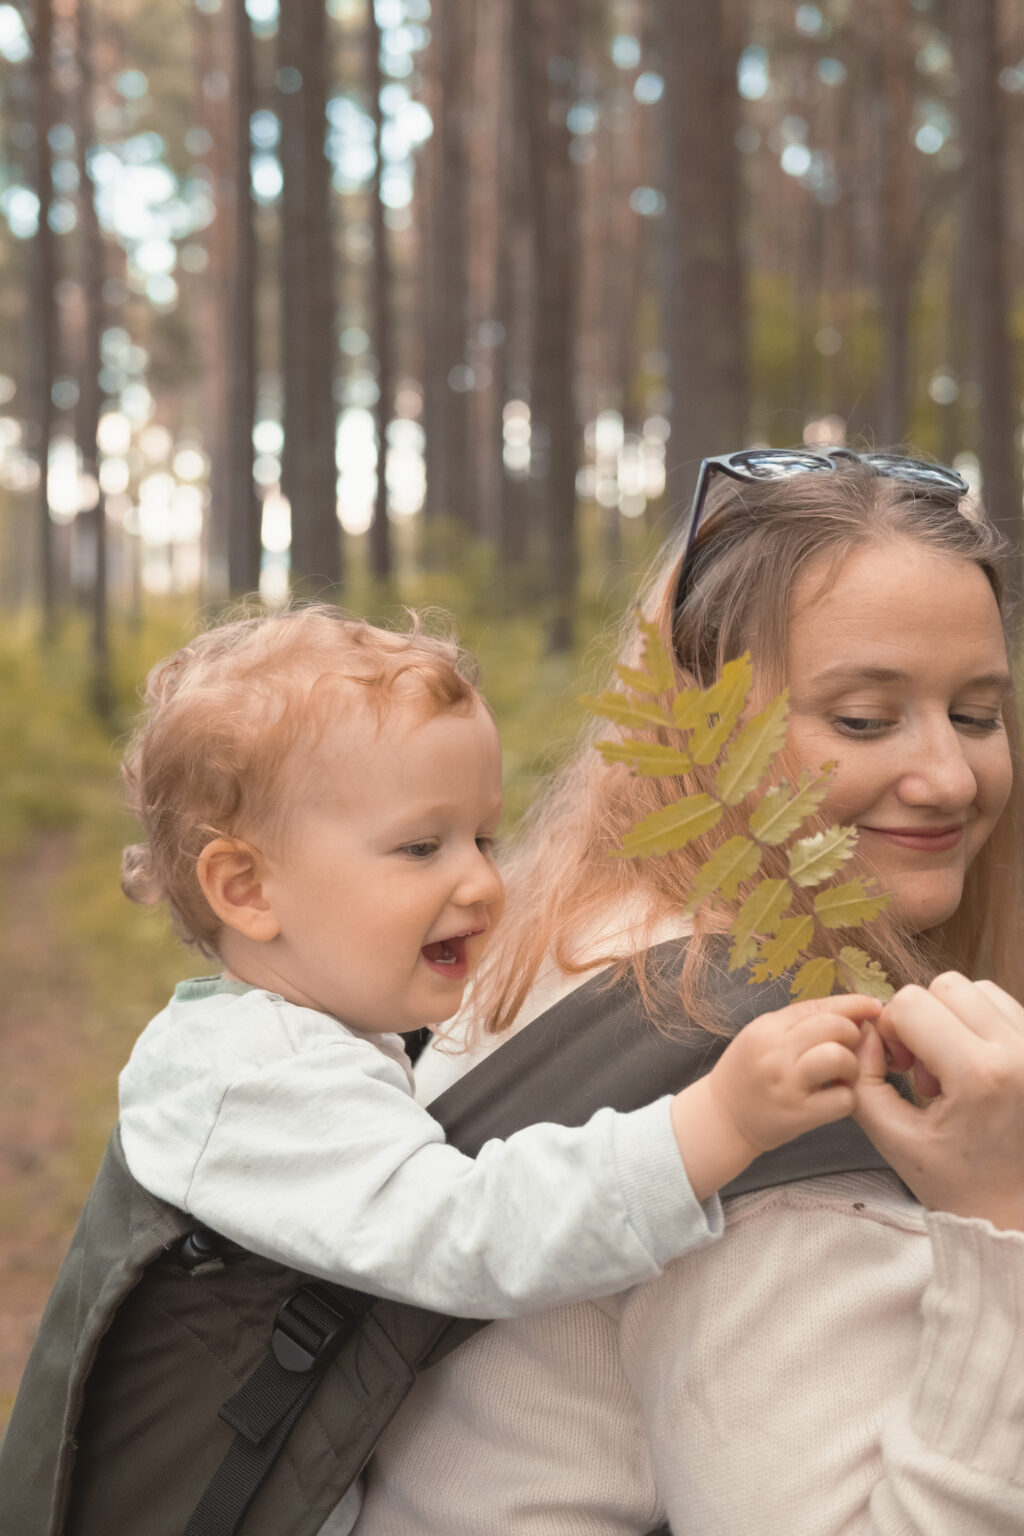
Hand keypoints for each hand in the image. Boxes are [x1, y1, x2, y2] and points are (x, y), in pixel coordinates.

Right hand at [671, 994, 880, 1201]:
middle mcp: (774, 1053)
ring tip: (843, 1074)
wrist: (721, 1119)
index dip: (853, 1004)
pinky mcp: (797, 1115)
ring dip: (851, 1065)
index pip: (818, 1006)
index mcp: (766, 1029)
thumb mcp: (761, 1037)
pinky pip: (843, 1099)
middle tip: (849, 1048)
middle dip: (853, 1034)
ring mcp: (785, 1085)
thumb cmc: (747, 1074)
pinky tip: (835, 1097)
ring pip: (838, 1058)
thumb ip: (799, 1022)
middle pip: (833, 1027)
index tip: (873, 1006)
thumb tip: (850, 1011)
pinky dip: (848, 1098)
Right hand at [853, 972, 1023, 1230]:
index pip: (912, 1003)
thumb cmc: (956, 1181)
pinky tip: (973, 1064)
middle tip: (924, 1070)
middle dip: (921, 1019)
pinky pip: (1002, 1005)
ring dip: (952, 1018)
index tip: (898, 1068)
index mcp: (980, 1076)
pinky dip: (977, 1024)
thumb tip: (863, 1031)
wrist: (1014, 1206)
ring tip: (952, 1068)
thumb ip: (863, 1078)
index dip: (890, 1028)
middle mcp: (1018, 1053)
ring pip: (977, 989)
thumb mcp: (892, 1135)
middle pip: (946, 986)